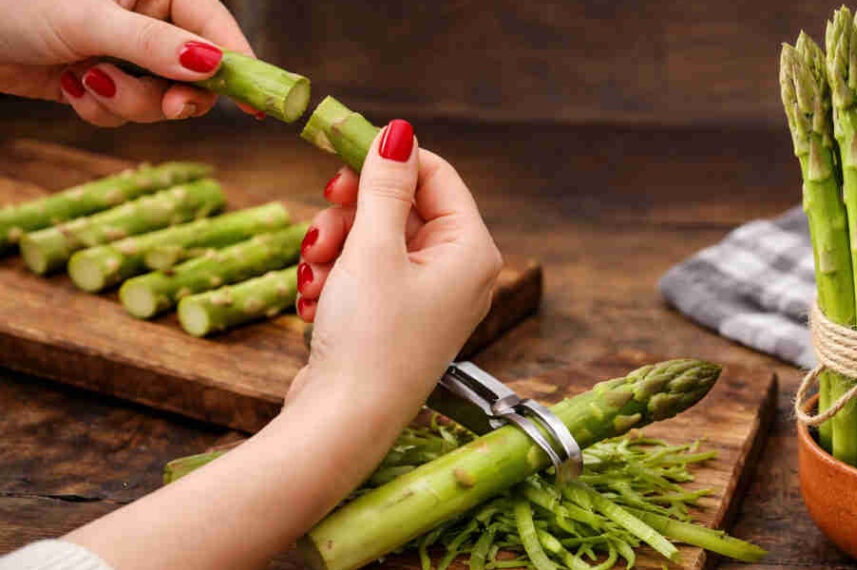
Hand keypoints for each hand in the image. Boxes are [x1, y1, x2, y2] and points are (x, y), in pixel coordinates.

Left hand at [0, 0, 257, 125]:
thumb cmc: (15, 5)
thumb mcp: (90, 21)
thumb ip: (153, 44)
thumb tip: (213, 65)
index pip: (216, 28)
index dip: (241, 66)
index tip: (261, 102)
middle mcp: (146, 21)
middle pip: (196, 73)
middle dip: (175, 95)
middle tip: (167, 107)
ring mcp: (124, 53)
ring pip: (158, 99)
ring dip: (127, 102)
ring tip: (88, 81)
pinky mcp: (100, 80)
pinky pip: (124, 111)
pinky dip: (100, 109)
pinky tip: (69, 86)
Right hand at [291, 119, 502, 414]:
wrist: (342, 424)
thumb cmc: (368, 340)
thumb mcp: (374, 249)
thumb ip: (385, 186)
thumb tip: (400, 133)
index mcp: (472, 251)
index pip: (436, 175)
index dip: (386, 160)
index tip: (337, 152)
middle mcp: (458, 272)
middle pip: (400, 207)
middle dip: (351, 215)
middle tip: (322, 224)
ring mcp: (427, 298)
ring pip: (373, 239)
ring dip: (334, 249)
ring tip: (316, 276)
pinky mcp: (395, 319)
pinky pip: (363, 274)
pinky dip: (335, 279)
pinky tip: (316, 302)